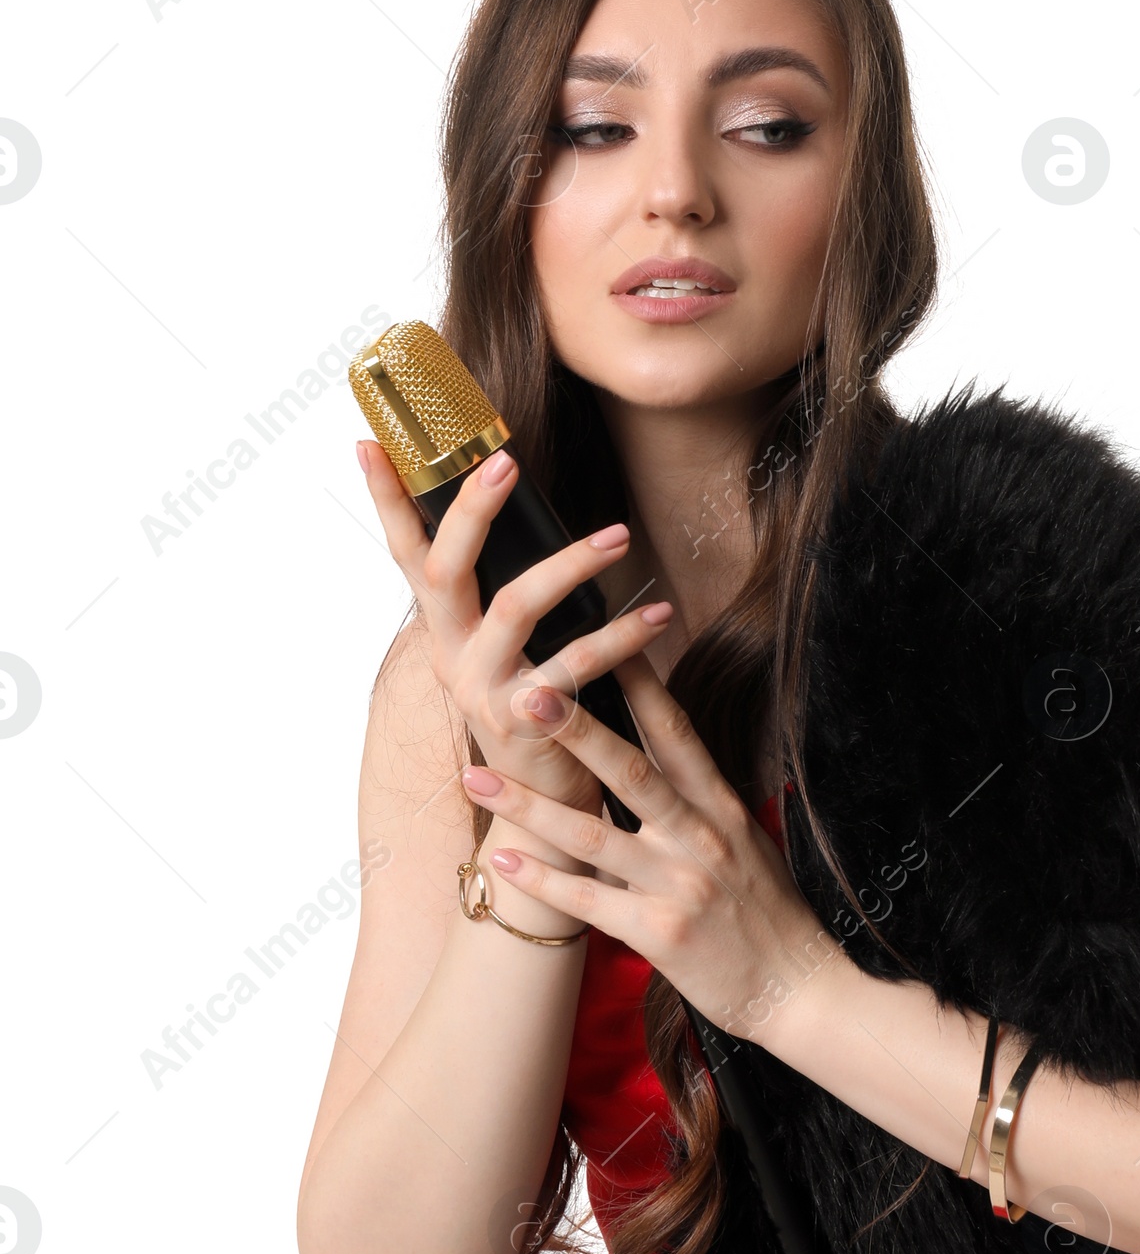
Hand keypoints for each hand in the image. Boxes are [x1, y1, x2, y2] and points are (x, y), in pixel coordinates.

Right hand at [357, 439, 670, 824]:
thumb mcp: (512, 651)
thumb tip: (531, 526)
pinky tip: (657, 617)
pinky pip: (575, 666)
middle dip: (470, 510)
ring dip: (571, 565)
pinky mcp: (525, 722)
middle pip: (444, 570)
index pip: (406, 553)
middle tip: (505, 461)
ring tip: (619, 536)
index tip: (368, 443)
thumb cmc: (539, 715)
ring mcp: (482, 689)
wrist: (544, 810)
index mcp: (445, 629)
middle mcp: (451, 655)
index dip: (386, 501)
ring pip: (515, 607)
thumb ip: (508, 598)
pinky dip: (622, 638)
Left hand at [458, 654, 835, 1033]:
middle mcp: (701, 837)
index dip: (638, 683)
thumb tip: (659, 761)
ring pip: (593, 836)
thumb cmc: (767, 916)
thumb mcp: (746, 844)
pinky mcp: (660, 934)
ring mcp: (679, 885)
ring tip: (477, 777)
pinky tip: (499, 860)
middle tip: (524, 692)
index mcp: (720, 807)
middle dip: (573, 730)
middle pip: (629, 770)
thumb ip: (700, 804)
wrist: (798, 989)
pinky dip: (541, 880)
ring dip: (530, 806)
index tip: (599, 639)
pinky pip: (588, 902)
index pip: (675, 732)